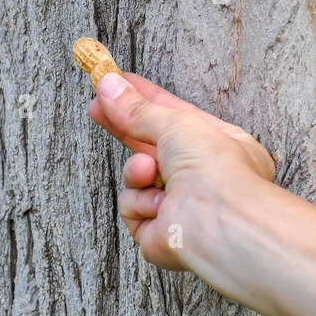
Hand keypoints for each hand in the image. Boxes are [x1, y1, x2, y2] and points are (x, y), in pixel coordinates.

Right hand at [88, 71, 274, 269]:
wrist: (215, 221)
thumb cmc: (215, 170)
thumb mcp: (176, 122)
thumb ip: (138, 108)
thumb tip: (109, 84)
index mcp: (218, 146)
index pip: (174, 117)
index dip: (145, 100)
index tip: (118, 84)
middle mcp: (201, 177)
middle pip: (151, 146)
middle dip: (124, 127)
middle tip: (97, 105)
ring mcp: (180, 206)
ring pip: (137, 178)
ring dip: (137, 172)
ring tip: (149, 172)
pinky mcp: (160, 232)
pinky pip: (132, 207)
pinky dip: (141, 203)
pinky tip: (159, 206)